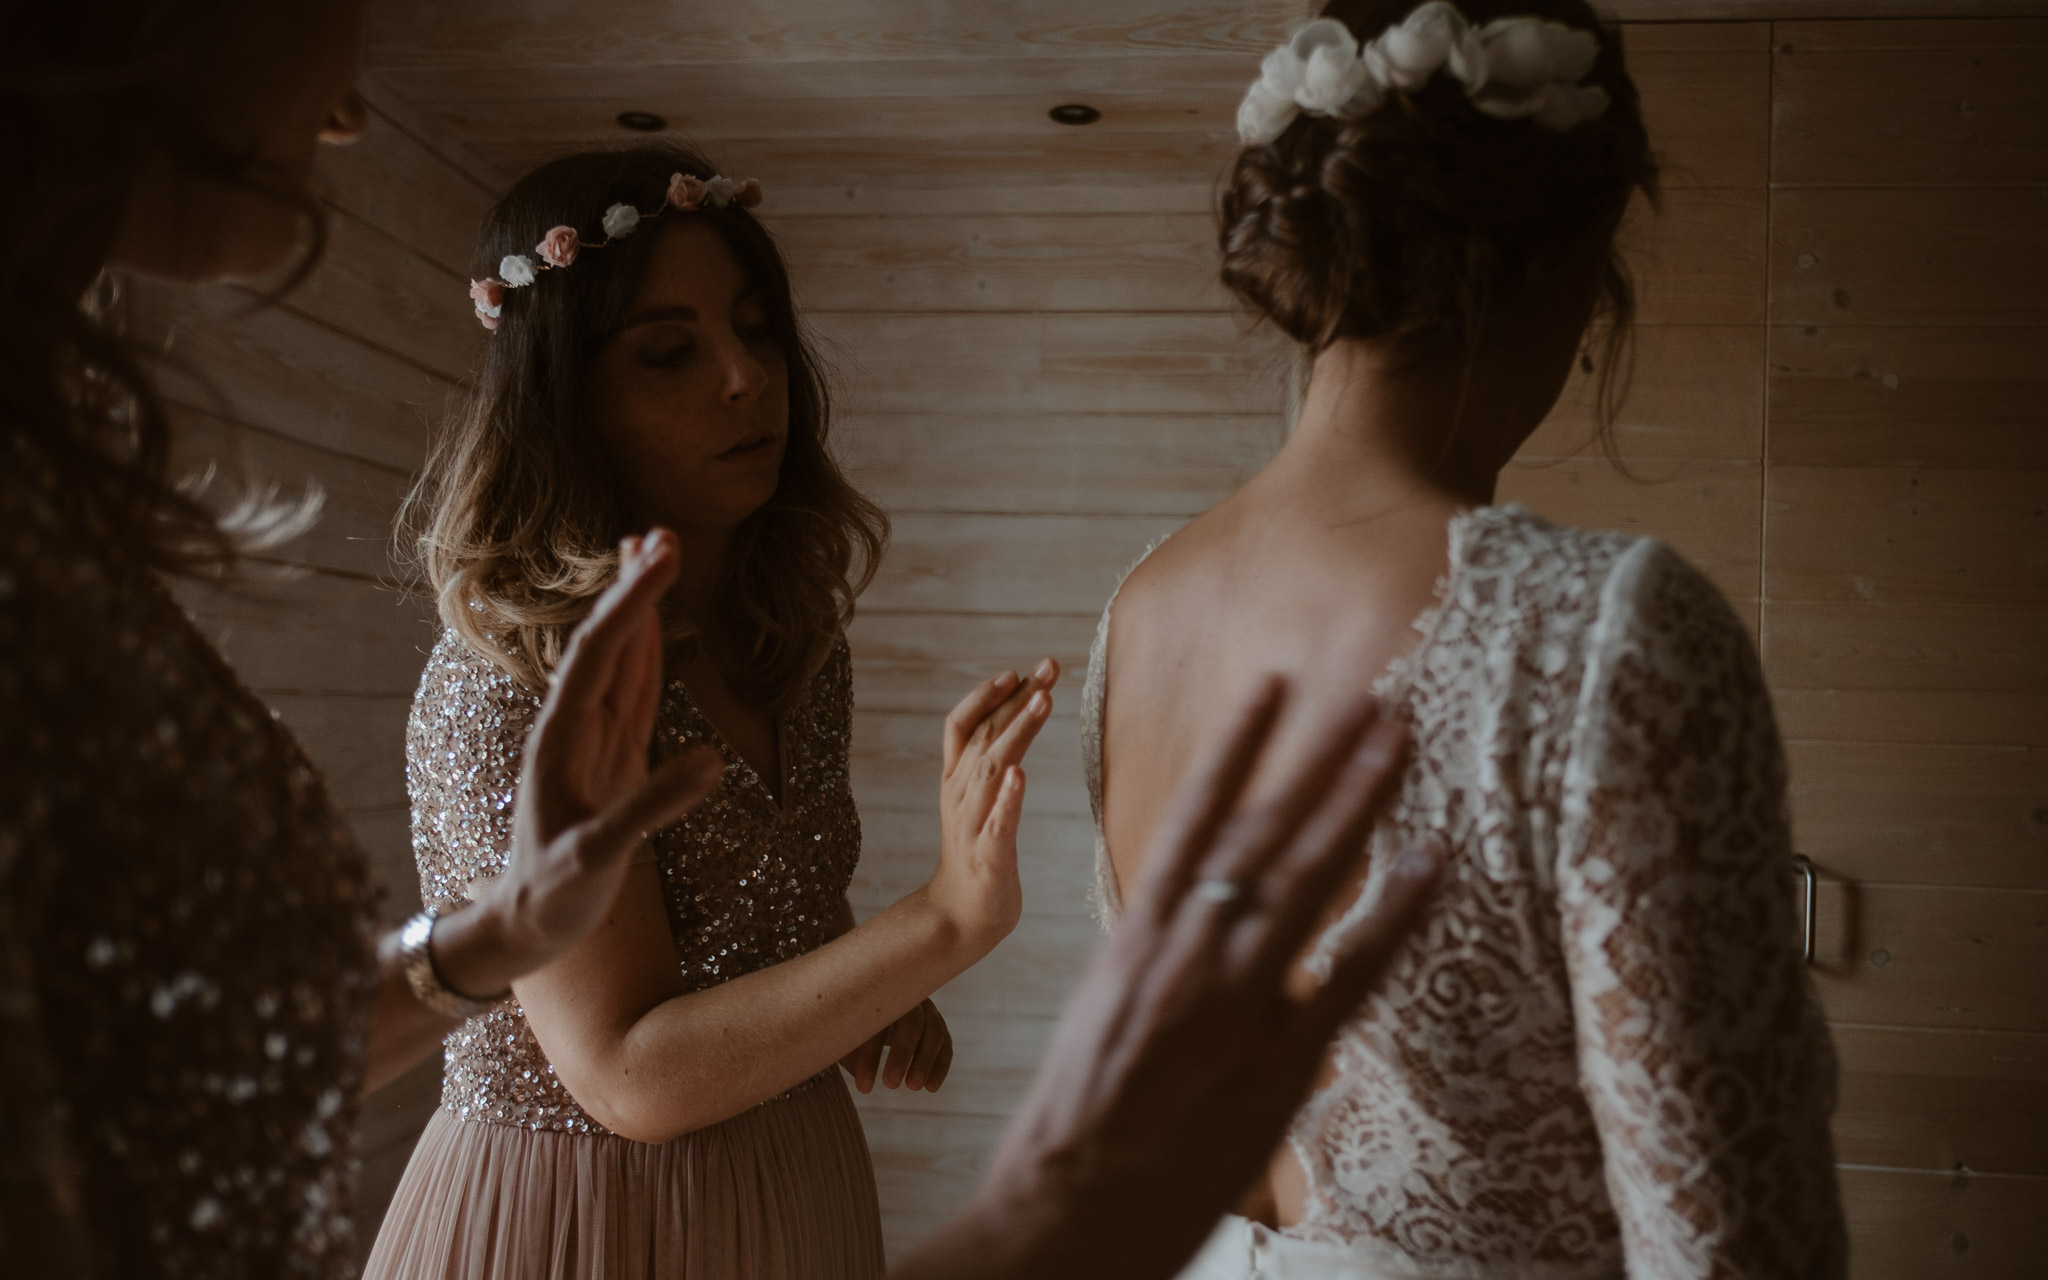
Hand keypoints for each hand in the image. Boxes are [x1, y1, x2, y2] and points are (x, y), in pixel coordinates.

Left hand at [439, 530, 723, 997]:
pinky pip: (630, 692)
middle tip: (662, 532)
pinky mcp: (609, 758)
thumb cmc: (553, 897)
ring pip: (617, 659)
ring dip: (636, 607)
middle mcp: (571, 728)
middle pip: (605, 642)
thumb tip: (712, 761)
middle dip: (632, 588)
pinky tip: (653, 622)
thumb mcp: (597, 860)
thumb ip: (651, 808)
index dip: (631, 603)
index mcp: (560, 740)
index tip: (661, 556)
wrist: (521, 928)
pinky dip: (644, 650)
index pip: (599, 654)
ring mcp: (590, 740)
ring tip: (654, 552)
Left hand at [840, 998, 954, 1093]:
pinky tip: (931, 1088)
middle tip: (891, 1084)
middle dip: (902, 1054)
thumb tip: (861, 1079)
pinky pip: (945, 1044)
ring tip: (914, 1087)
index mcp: (878, 995)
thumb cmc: (850, 1025)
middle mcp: (907, 997)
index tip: (864, 1086)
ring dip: (926, 1061)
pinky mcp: (937, 1023)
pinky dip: (940, 1065)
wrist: (870, 1006)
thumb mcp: (843, 1036)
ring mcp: (926, 1009)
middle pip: (911, 1022)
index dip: (871, 1056)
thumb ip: (848, 1052)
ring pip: (934, 1031)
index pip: (877, 1023)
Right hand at [898, 678, 1442, 1279]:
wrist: (1065, 1206)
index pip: (1193, 817)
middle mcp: (1187, 950)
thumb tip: (1187, 921)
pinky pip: (1351, 970)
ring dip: (1360, 803)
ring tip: (1401, 743)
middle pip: (1264, 831)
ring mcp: (1235, 1000)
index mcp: (1137, 935)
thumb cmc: (1076, 1121)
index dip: (1236, 748)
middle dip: (1320, 759)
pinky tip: (1434, 863)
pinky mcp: (1277, 1059)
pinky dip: (1396, 912)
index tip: (1269, 690)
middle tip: (1373, 699)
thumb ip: (1151, 959)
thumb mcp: (1101, 1014)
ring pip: (1306, 877)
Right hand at [924, 659, 1060, 949]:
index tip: (1018, 671)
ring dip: (1016, 732)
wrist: (960, 915)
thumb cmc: (978, 852)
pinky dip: (1008, 798)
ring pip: (991, 769)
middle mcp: (960, 795)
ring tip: (1042, 701)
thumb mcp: (978, 799)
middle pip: (984, 736)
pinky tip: (1020, 776)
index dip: (986, 695)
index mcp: (955, 780)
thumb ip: (990, 759)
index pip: (962, 725)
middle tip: (1048, 667)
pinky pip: (997, 824)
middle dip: (1016, 698)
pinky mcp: (988, 857)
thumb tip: (1017, 713)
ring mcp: (972, 825)